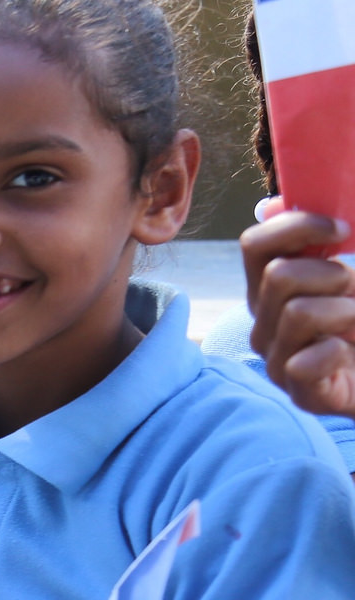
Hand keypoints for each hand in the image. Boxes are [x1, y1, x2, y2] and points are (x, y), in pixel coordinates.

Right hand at [241, 209, 354, 416]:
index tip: (342, 230)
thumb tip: (270, 205)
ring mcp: (280, 360)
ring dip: (347, 313)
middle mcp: (266, 324)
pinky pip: (306, 362)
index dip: (296, 227)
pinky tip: (347, 356)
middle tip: (354, 293)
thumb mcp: (353, 272)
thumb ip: (322, 238)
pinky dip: (336, 353)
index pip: (255, 245)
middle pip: (277, 277)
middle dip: (332, 276)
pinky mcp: (302, 394)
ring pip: (297, 313)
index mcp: (273, 290)